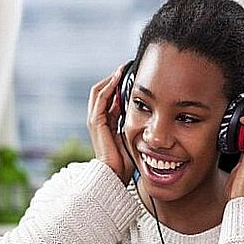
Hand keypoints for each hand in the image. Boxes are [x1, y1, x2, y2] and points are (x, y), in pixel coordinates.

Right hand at [87, 64, 134, 184]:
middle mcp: (99, 120)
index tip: (132, 75)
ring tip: (122, 68)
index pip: (110, 98)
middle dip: (114, 79)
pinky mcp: (96, 122)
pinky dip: (109, 86)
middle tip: (126, 67)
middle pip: (102, 92)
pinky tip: (118, 77)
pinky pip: (101, 99)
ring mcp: (95, 121)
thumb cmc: (126, 162)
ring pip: (99, 92)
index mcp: (107, 123)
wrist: (114, 176)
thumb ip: (135, 125)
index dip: (119, 86)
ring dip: (111, 79)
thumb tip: (148, 113)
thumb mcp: (133, 138)